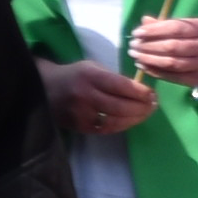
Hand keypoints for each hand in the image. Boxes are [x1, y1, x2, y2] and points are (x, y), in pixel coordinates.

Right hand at [40, 56, 156, 135]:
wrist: (44, 87)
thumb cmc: (76, 75)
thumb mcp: (94, 68)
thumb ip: (116, 79)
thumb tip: (142, 91)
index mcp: (90, 76)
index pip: (122, 86)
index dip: (142, 93)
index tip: (153, 94)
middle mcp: (85, 95)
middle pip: (122, 106)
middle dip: (142, 108)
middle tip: (153, 106)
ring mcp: (81, 113)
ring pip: (116, 121)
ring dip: (135, 119)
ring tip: (145, 114)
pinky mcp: (78, 126)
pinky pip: (106, 129)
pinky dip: (121, 126)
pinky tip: (129, 121)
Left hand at [127, 17, 197, 90]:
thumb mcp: (189, 28)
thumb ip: (167, 25)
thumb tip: (144, 21)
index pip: (175, 28)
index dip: (154, 31)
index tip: (136, 33)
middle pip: (173, 46)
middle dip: (149, 46)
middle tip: (133, 46)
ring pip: (172, 62)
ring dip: (150, 60)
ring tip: (136, 57)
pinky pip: (174, 76)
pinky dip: (156, 72)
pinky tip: (143, 67)